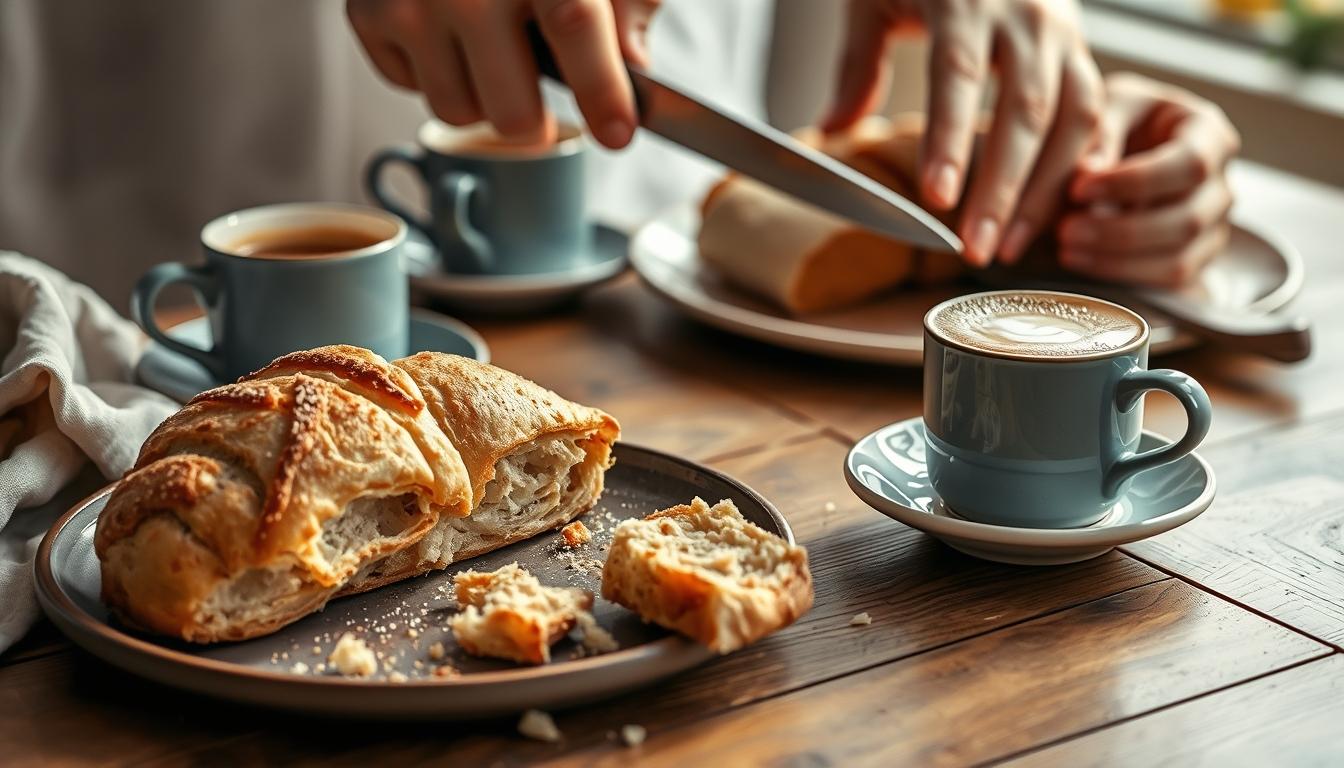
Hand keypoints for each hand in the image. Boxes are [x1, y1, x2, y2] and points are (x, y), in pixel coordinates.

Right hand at [347, 0, 660, 148]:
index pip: (574, 27)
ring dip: (483, 96)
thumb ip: (629, 4)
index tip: (619, 134)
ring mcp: (410, 2)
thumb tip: (634, 66)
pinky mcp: (368, 13)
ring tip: (494, 51)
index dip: (603, 92)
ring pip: (458, 110)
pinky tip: (450, 34)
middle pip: (512, 113)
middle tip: (545, 95)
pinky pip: (412, 87)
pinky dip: (436, 71)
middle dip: (538, 119)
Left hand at [822, 0, 1103, 266]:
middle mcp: (1027, 16)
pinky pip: (1092, 118)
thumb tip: (832, 130)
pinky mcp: (1081, 53)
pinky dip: (1073, 170)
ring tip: (1005, 248)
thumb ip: (858, 64)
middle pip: (1024, 111)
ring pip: (1071, 121)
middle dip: (1001, 189)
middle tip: (974, 249)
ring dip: (1041, 193)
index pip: (959, 75)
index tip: (937, 197)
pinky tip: (1047, 216)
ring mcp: (1063, 34)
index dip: (949, 140)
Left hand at [1058, 73, 1239, 287]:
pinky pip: (1170, 280)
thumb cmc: (1112, 120)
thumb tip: (1089, 172)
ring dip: (1118, 259)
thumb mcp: (1105, 106)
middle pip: (1188, 219)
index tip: (1079, 187)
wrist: (1110, 149)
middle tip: (1064, 229)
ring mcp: (1211, 225)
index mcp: (1208, 133)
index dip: (1134, 182)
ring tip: (1065, 248)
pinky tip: (1081, 260)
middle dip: (1120, 230)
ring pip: (1181, 258)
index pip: (1189, 163)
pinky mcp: (1194, 257)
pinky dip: (1124, 275)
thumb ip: (1100, 132)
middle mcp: (1219, 182)